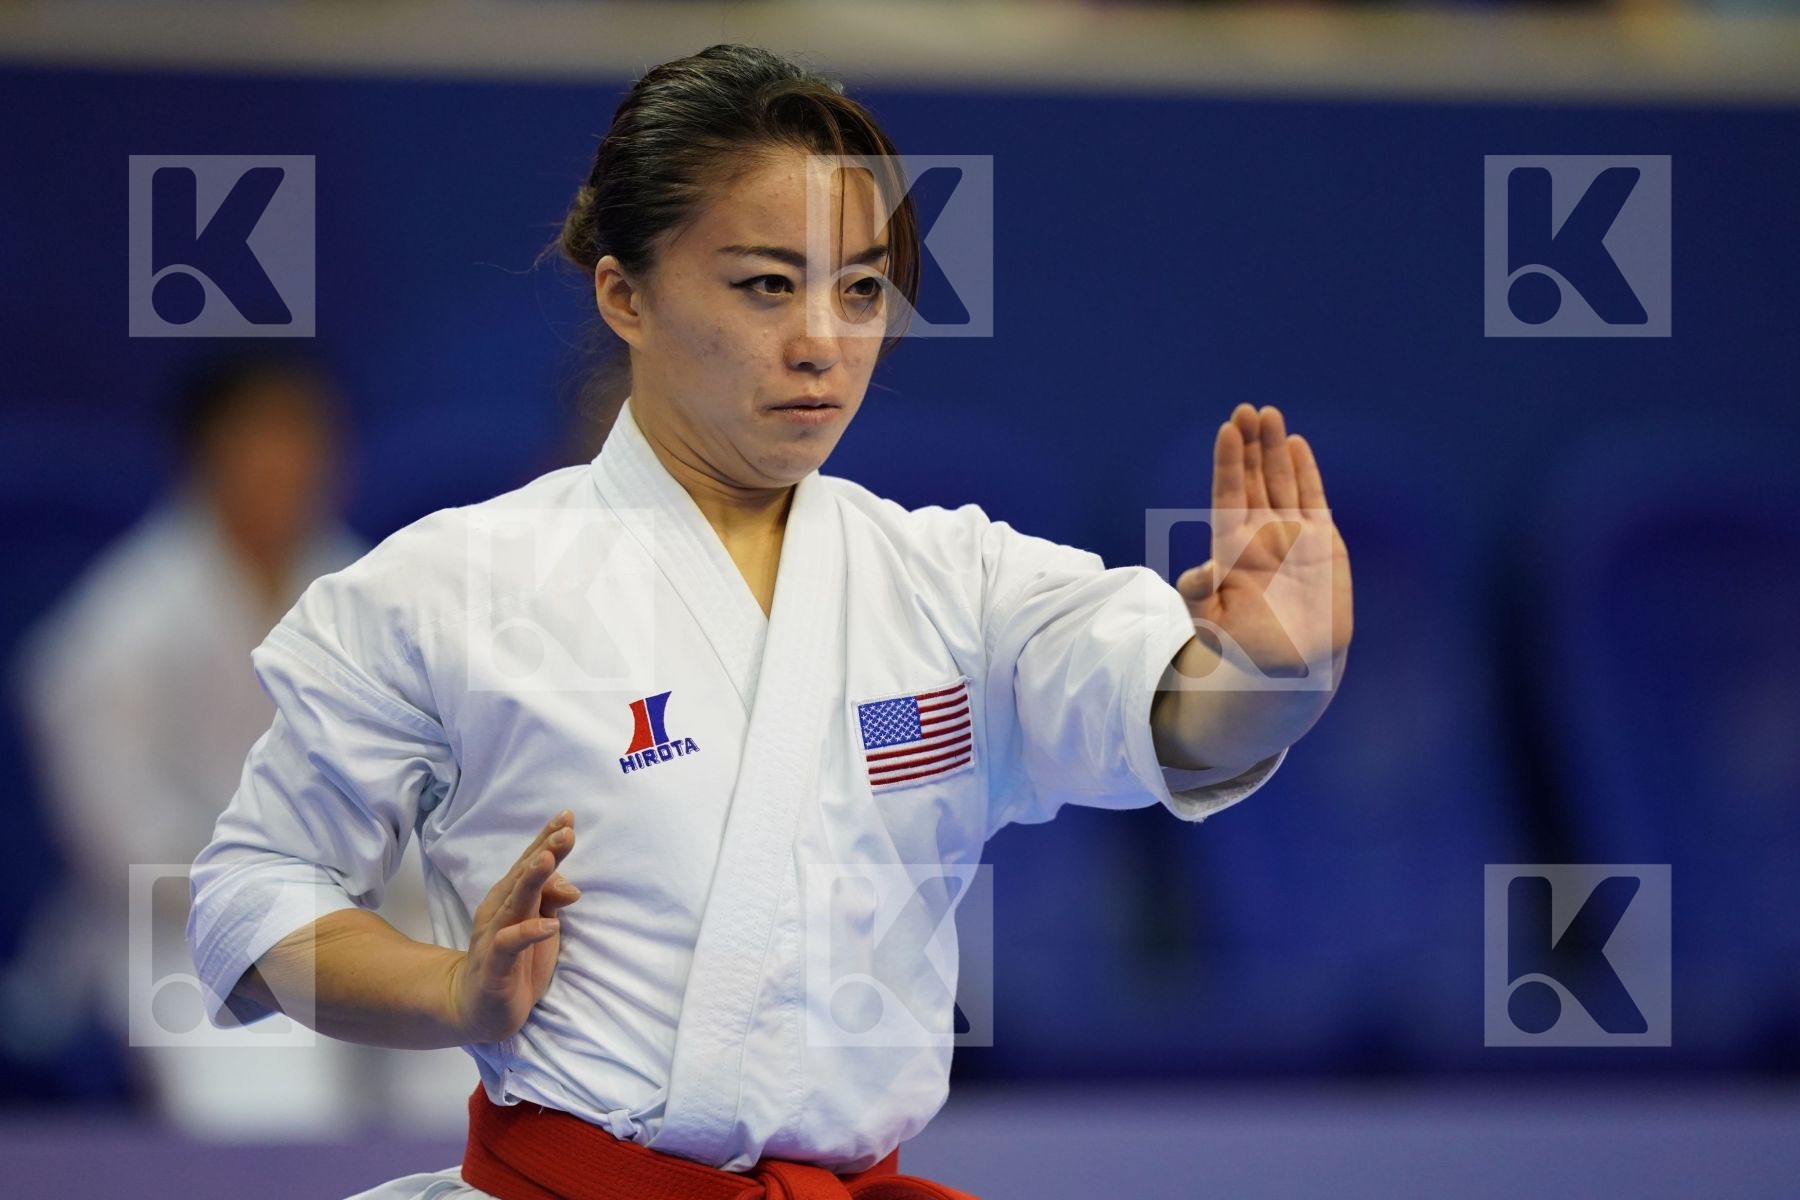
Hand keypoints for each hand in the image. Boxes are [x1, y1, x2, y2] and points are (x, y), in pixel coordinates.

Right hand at [447, 809, 581, 1043]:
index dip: (546, 839)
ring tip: (550, 859)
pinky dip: (528, 933)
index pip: (529, 862)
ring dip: (532, 880)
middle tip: (566, 830)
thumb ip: (552, 901)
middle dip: (544, 850)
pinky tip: (550, 925)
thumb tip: (573, 887)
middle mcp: (499, 910)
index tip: (567, 816)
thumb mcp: (540, 925)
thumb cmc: (515, 960)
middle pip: (523, 875)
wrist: (476, 1006)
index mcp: (510, 897)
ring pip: (514, 902)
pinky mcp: (494, 966)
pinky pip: (509, 945)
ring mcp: (494, 936)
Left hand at [1175, 404, 1352, 679]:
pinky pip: (1312, 498)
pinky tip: (1297, 444)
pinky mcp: (1321, 541)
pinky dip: (1305, 472)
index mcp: (1231, 548)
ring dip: (1275, 448)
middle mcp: (1259, 533)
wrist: (1292, 664)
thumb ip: (1200, 599)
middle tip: (1246, 409)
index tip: (1227, 430)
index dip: (1227, 463)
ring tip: (1269, 414)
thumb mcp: (1213, 627)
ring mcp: (1291, 534)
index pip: (1227, 495)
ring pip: (1281, 480)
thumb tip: (1197, 573)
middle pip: (1252, 479)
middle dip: (1249, 444)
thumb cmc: (1247, 648)